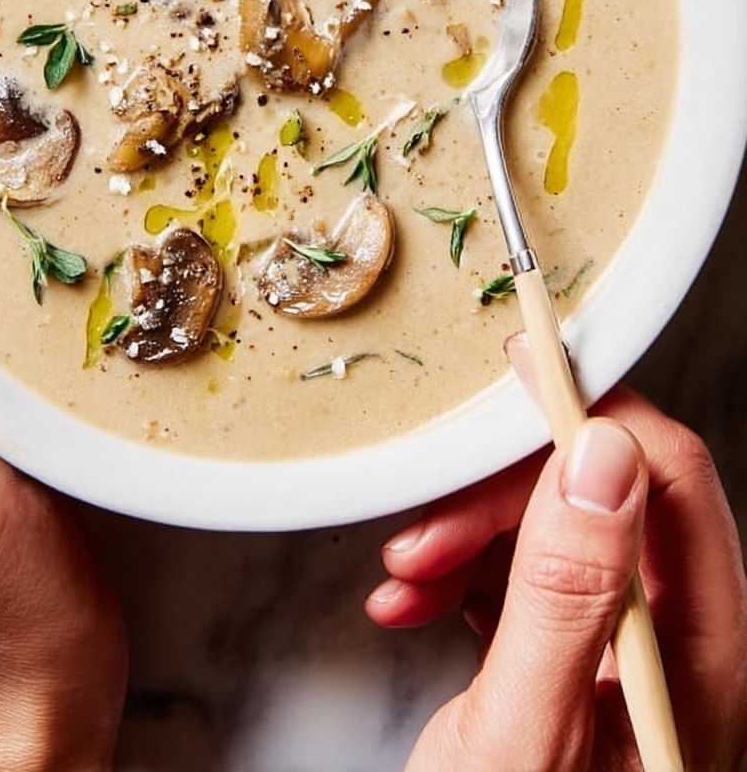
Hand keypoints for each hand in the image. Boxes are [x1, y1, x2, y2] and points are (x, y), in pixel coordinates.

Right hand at [365, 386, 746, 770]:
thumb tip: (599, 455)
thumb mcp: (527, 729)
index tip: (524, 376)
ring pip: (558, 533)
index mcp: (696, 661)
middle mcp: (675, 651)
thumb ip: (566, 595)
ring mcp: (626, 659)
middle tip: (428, 532)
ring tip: (410, 580)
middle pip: (605, 499)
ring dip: (469, 539)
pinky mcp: (577, 666)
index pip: (672, 480)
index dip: (596, 415)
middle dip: (500, 499)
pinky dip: (465, 576)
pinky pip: (529, 578)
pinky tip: (420, 603)